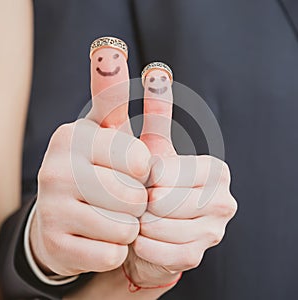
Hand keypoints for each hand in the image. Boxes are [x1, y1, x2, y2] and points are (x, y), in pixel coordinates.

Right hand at [30, 46, 150, 275]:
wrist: (62, 217)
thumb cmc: (97, 170)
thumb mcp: (106, 131)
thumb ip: (111, 93)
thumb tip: (118, 51)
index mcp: (74, 137)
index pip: (138, 158)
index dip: (145, 171)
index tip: (136, 171)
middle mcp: (56, 169)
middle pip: (132, 196)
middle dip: (137, 201)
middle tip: (122, 199)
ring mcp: (51, 208)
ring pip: (123, 228)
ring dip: (128, 226)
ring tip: (111, 217)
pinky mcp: (55, 244)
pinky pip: (110, 254)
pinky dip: (115, 249)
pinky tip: (100, 238)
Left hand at [124, 68, 237, 286]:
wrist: (147, 226)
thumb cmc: (148, 183)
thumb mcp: (150, 145)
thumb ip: (156, 110)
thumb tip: (157, 70)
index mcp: (214, 170)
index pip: (165, 174)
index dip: (142, 177)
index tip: (140, 180)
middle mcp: (223, 199)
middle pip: (164, 202)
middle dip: (140, 202)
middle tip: (137, 201)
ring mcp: (214, 231)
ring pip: (161, 228)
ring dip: (139, 224)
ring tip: (138, 217)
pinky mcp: (198, 254)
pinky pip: (162, 252)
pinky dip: (144, 246)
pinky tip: (142, 238)